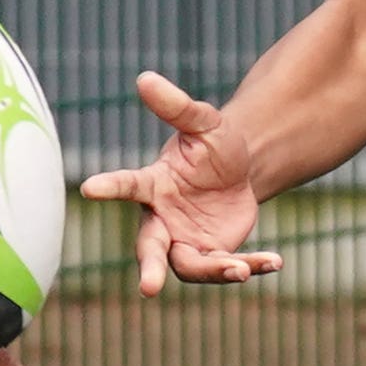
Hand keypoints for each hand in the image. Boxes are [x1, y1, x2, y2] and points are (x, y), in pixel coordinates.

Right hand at [78, 71, 283, 294]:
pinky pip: (223, 268)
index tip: (90, 188)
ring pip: (190, 267)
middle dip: (149, 268)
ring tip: (243, 268)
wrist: (241, 172)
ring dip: (215, 270)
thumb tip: (144, 77)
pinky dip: (250, 266)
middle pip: (149, 248)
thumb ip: (176, 106)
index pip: (127, 184)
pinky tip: (275, 261)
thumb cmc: (214, 145)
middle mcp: (162, 219)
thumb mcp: (204, 123)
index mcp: (153, 184)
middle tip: (147, 288)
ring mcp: (184, 241)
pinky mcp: (211, 254)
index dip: (110, 186)